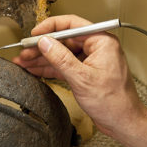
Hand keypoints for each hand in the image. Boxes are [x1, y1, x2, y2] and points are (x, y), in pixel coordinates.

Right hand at [13, 15, 145, 137]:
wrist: (122, 122)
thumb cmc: (113, 102)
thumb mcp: (82, 78)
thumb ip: (61, 58)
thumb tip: (45, 42)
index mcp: (101, 41)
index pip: (72, 25)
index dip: (50, 28)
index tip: (34, 34)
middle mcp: (97, 48)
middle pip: (64, 40)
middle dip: (43, 47)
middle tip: (24, 52)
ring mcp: (90, 60)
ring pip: (62, 54)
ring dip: (43, 58)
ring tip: (24, 62)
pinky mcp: (85, 73)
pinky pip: (65, 66)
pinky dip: (50, 68)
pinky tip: (35, 69)